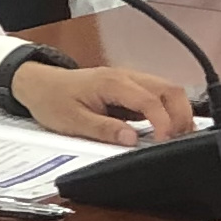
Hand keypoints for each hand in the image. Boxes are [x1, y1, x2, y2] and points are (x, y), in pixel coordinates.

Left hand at [9, 58, 198, 144]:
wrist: (38, 84)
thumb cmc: (53, 100)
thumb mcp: (73, 121)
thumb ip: (104, 130)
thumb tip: (131, 140)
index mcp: (112, 83)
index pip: (150, 101)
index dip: (163, 123)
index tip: (165, 143)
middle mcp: (126, 77)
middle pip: (169, 90)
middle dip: (181, 116)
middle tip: (180, 142)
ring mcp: (130, 80)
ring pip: (167, 90)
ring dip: (178, 112)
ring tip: (178, 138)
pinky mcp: (129, 87)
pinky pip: (157, 95)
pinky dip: (167, 111)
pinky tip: (166, 129)